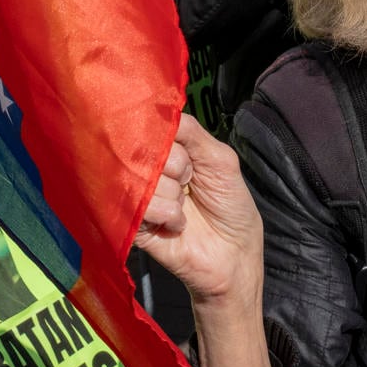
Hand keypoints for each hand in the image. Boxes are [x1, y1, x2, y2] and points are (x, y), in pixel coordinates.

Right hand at [136, 115, 263, 309]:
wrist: (234, 256)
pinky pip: (141, 204)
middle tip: (190, 182)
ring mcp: (140, 194)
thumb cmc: (231, 207)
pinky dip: (168, 213)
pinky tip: (178, 223)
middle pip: (147, 148)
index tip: (185, 151)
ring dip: (173, 194)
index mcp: (169, 149)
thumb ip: (192, 132)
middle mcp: (150, 168)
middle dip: (177, 166)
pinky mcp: (133, 221)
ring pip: (144, 176)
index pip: (152, 124)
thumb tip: (161, 111)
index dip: (168, 135)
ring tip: (185, 206)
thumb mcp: (221, 160)